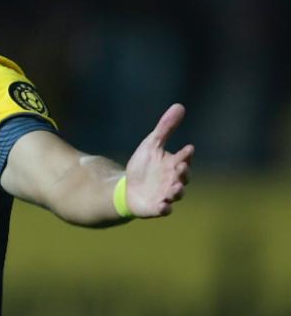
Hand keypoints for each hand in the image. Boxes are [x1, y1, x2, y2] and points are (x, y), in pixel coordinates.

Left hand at [124, 103, 193, 217]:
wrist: (128, 187)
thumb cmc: (144, 165)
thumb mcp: (152, 144)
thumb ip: (165, 128)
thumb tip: (179, 106)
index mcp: (174, 164)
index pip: (184, 158)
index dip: (186, 155)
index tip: (188, 149)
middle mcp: (174, 179)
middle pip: (183, 176)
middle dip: (184, 172)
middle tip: (181, 167)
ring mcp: (166, 194)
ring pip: (176, 194)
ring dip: (177, 191)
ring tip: (176, 187)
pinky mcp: (156, 207)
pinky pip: (163, 209)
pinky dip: (164, 208)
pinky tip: (163, 206)